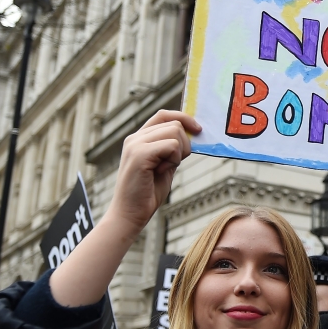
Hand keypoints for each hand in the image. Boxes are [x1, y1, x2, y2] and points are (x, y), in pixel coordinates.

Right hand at [108, 110, 200, 230]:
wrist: (129, 214)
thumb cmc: (147, 193)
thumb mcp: (164, 165)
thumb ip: (173, 149)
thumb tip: (192, 135)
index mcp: (139, 138)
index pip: (163, 115)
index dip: (183, 117)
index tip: (198, 129)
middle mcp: (135, 137)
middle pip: (174, 123)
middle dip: (185, 143)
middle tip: (174, 163)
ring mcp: (135, 144)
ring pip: (175, 132)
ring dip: (179, 153)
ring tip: (164, 168)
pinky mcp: (139, 154)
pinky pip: (172, 145)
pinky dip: (174, 160)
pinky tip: (161, 171)